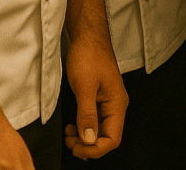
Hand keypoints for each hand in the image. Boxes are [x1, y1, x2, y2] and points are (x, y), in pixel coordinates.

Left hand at [64, 38, 127, 159]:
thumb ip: (87, 115)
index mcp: (117, 103)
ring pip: (99, 130)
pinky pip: (94, 120)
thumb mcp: (85, 87)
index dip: (95, 149)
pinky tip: (72, 126)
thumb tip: (89, 140)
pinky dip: (83, 127)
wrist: (87, 36)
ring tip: (68, 134)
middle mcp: (116, 105)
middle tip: (69, 142)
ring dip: (84, 138)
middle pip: (107, 137)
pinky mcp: (100, 98)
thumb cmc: (88, 56)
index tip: (77, 148)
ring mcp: (108, 101)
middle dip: (87, 145)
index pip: (113, 139)